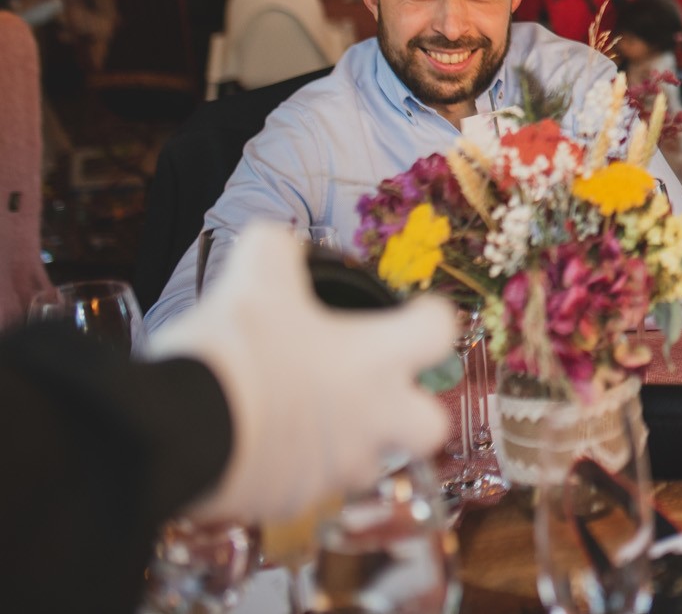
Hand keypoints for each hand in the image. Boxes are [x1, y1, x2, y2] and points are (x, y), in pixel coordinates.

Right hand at [150, 222, 454, 521]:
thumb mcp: (255, 279)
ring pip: (367, 464)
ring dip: (349, 445)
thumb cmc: (233, 350)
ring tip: (308, 421)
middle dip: (413, 412)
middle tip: (376, 392)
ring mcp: (333, 467)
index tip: (412, 314)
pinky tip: (259, 448)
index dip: (428, 318)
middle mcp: (371, 419)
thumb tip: (276, 244)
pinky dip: (290, 470)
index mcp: (375, 358)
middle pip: (431, 426)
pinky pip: (305, 488)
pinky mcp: (290, 501)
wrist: (178, 431)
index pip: (440, 332)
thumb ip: (276, 252)